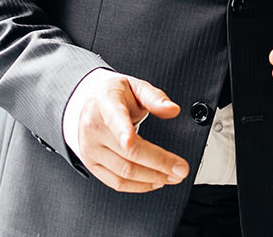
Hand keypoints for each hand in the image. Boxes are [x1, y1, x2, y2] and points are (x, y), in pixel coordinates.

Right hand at [64, 71, 189, 192]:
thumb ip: (155, 98)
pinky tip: (155, 181)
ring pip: (124, 172)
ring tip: (173, 176)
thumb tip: (172, 110)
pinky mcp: (92, 164)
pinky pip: (116, 183)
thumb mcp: (135, 87)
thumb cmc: (114, 96)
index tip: (130, 140)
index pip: (114, 119)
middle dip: (159, 163)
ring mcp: (91, 149)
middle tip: (181, 168)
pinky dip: (139, 186)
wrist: (92, 104)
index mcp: (105, 104)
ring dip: (153, 177)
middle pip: (129, 152)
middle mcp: (94, 129)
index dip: (122, 131)